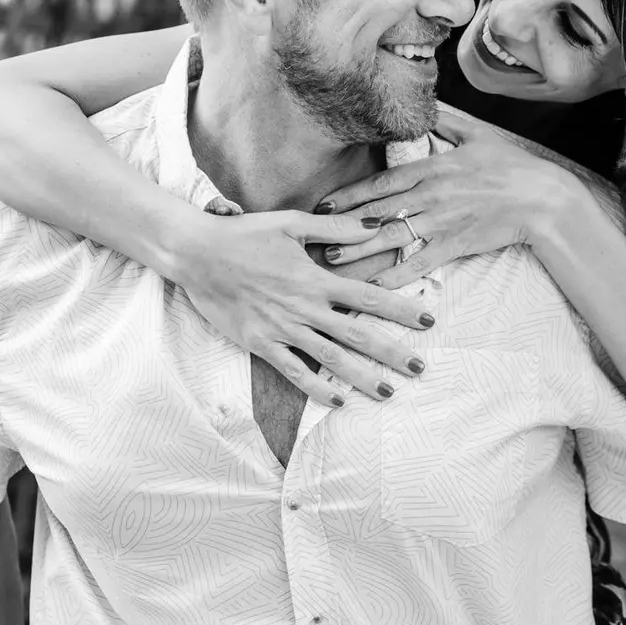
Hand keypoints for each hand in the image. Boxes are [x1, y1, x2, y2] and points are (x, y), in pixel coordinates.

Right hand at [168, 209, 438, 405]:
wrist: (197, 254)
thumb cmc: (244, 234)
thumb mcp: (291, 223)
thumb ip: (336, 228)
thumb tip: (375, 226)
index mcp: (314, 279)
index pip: (368, 297)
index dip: (400, 309)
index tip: (428, 319)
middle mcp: (303, 308)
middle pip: (357, 334)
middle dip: (391, 352)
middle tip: (419, 368)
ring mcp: (281, 329)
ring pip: (330, 359)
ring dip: (361, 377)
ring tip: (389, 391)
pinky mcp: (260, 344)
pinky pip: (293, 372)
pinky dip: (317, 388)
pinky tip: (339, 401)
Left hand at [317, 110, 583, 288]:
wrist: (545, 200)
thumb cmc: (513, 166)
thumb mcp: (479, 135)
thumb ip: (449, 121)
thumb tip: (430, 102)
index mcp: (433, 167)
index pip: (382, 183)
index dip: (350, 195)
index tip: (325, 204)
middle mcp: (431, 195)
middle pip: (378, 211)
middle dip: (342, 224)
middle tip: (313, 235)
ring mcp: (442, 222)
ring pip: (392, 238)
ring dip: (359, 251)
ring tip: (332, 260)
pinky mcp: (455, 245)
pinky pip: (419, 263)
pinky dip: (396, 276)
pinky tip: (374, 286)